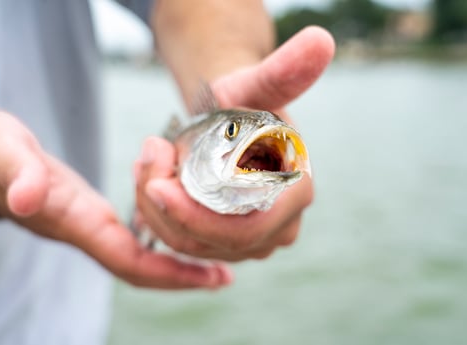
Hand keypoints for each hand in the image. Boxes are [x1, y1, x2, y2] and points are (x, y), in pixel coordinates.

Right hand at [0, 111, 230, 288]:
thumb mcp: (3, 150)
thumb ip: (20, 172)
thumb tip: (31, 201)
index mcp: (72, 220)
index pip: (129, 261)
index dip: (172, 275)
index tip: (213, 278)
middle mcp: (82, 230)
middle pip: (138, 267)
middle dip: (182, 276)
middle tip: (226, 275)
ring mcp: (83, 223)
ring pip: (135, 255)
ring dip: (174, 261)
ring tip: (214, 258)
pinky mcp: (84, 211)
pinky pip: (128, 236)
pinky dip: (157, 237)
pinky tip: (178, 227)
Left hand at [135, 26, 334, 260]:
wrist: (237, 120)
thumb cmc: (245, 102)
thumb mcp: (255, 86)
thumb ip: (283, 71)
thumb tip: (322, 40)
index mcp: (294, 194)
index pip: (242, 230)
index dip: (194, 218)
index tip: (155, 184)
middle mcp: (280, 227)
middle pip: (213, 243)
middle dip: (167, 211)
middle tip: (145, 163)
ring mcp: (257, 241)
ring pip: (195, 247)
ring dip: (158, 212)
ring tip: (146, 165)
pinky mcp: (233, 244)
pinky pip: (191, 246)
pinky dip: (163, 219)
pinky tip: (152, 183)